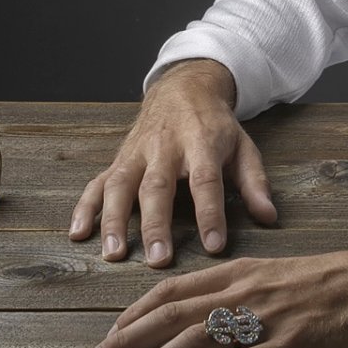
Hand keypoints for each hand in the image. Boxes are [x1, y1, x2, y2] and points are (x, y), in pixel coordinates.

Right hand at [69, 59, 276, 264]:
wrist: (182, 89)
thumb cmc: (215, 126)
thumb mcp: (243, 146)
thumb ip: (254, 183)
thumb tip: (269, 218)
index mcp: (200, 143)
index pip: (205, 180)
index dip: (210, 213)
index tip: (213, 245)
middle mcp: (165, 148)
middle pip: (157, 186)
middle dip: (156, 223)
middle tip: (158, 258)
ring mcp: (137, 153)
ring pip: (120, 185)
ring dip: (113, 220)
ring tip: (114, 254)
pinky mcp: (118, 160)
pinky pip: (97, 183)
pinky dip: (84, 208)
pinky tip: (78, 234)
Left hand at [82, 235, 347, 347]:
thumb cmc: (332, 281)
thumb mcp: (277, 275)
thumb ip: (239, 290)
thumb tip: (202, 312)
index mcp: (239, 271)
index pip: (172, 290)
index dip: (134, 313)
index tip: (108, 334)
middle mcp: (244, 291)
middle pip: (171, 315)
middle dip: (126, 340)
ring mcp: (265, 317)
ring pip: (195, 340)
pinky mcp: (289, 344)